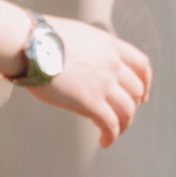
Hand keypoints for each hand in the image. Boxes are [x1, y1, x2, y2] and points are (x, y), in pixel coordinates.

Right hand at [21, 17, 154, 147]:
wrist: (29, 44)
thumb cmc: (43, 39)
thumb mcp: (79, 35)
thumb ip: (91, 49)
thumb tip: (87, 61)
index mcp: (110, 46)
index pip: (141, 64)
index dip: (146, 82)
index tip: (143, 95)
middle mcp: (112, 64)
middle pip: (136, 90)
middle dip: (131, 106)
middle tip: (122, 116)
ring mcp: (103, 83)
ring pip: (127, 110)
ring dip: (123, 125)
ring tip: (112, 133)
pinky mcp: (89, 102)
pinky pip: (110, 124)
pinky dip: (111, 135)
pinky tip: (104, 141)